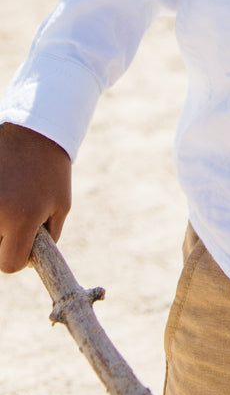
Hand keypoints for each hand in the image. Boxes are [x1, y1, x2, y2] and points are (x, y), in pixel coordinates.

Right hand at [0, 123, 71, 271]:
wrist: (32, 130)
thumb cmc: (51, 169)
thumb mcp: (60, 204)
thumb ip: (48, 237)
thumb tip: (26, 261)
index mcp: (22, 220)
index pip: (10, 265)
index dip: (19, 258)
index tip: (25, 242)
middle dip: (5, 240)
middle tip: (17, 212)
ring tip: (9, 199)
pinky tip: (4, 189)